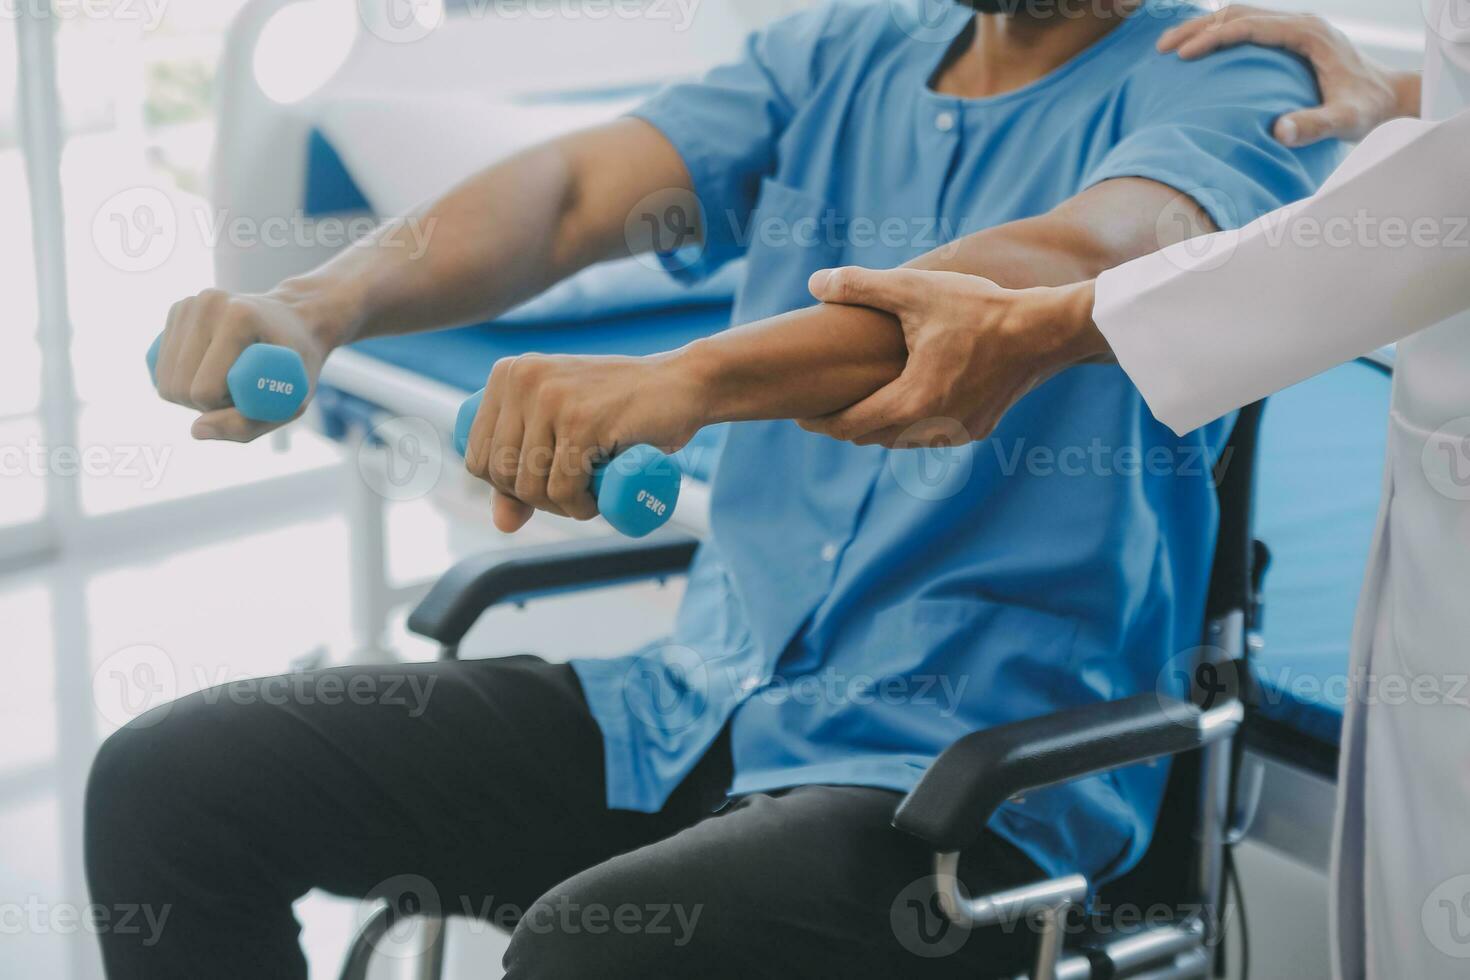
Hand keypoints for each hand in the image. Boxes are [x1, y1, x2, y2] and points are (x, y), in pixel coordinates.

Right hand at [152, 287, 335, 441]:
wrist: (296, 321)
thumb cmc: (298, 365)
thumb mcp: (289, 402)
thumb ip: (245, 426)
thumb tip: (196, 431)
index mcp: (239, 318)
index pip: (205, 391)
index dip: (226, 408)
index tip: (254, 397)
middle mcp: (208, 304)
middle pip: (179, 387)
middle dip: (206, 404)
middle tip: (241, 392)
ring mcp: (189, 304)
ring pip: (163, 379)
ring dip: (192, 394)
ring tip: (227, 381)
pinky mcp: (177, 311)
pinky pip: (159, 365)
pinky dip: (181, 379)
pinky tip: (207, 370)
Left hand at [461, 352, 705, 532]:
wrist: (682, 384)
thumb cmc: (622, 409)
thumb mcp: (563, 431)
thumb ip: (526, 470)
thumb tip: (501, 523)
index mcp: (507, 375)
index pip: (478, 456)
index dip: (507, 487)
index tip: (546, 486)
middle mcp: (522, 379)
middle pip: (500, 473)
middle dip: (535, 501)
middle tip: (574, 495)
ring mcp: (551, 397)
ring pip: (530, 485)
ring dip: (561, 508)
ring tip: (589, 495)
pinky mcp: (581, 420)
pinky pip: (562, 488)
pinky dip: (579, 507)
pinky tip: (597, 500)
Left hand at [798, 268, 1105, 447]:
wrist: (1045, 330)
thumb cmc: (979, 308)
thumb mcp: (915, 290)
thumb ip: (861, 285)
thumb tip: (815, 282)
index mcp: (912, 402)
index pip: (851, 425)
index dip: (820, 421)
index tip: (798, 415)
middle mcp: (934, 429)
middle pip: (874, 438)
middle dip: (846, 425)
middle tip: (823, 410)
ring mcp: (959, 432)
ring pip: (904, 440)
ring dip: (880, 427)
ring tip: (860, 407)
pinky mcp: (980, 429)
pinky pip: (933, 435)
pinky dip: (912, 425)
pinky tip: (906, 406)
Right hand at [1158, 6, 1419, 146]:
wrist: (1390, 98)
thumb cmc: (1367, 110)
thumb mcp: (1345, 120)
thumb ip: (1314, 125)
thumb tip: (1277, 132)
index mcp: (1308, 33)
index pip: (1249, 25)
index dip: (1213, 37)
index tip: (1182, 55)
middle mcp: (1300, 23)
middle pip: (1238, 12)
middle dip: (1198, 28)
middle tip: (1164, 48)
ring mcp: (1295, 28)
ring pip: (1240, 15)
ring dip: (1204, 28)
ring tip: (1171, 48)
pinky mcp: (1291, 39)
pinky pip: (1248, 28)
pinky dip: (1219, 35)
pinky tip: (1199, 53)